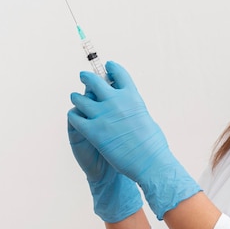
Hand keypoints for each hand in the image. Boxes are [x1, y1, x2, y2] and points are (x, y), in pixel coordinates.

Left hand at [67, 62, 200, 219]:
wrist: (150, 161)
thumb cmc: (154, 145)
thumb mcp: (147, 118)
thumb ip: (134, 110)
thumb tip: (128, 108)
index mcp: (132, 96)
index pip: (119, 73)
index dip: (112, 68)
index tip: (108, 67)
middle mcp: (116, 101)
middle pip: (93, 80)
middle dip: (87, 78)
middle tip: (84, 77)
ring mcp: (102, 115)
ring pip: (79, 98)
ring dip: (77, 98)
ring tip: (76, 99)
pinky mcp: (93, 131)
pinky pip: (75, 117)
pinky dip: (75, 116)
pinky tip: (77, 119)